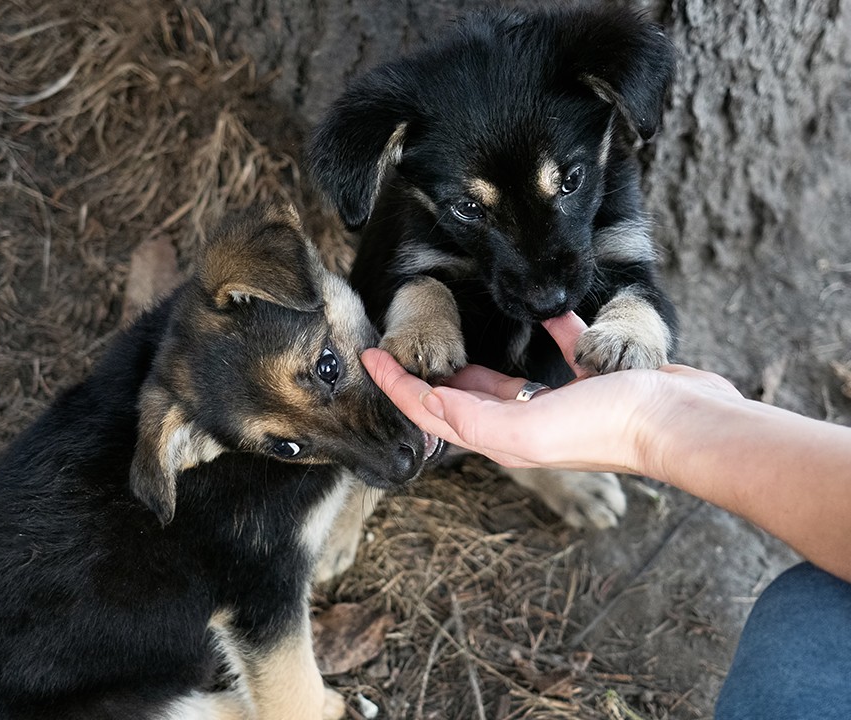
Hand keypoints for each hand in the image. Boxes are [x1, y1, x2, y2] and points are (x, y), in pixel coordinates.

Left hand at [361, 313, 739, 474]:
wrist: (682, 420)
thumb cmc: (610, 426)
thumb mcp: (529, 429)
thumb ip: (474, 417)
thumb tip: (429, 403)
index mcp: (502, 436)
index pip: (432, 411)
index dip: (398, 385)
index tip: (371, 355)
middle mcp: (524, 420)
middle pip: (459, 397)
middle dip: (425, 373)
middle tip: (401, 342)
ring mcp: (558, 399)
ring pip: (504, 375)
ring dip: (478, 356)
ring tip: (458, 329)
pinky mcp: (589, 374)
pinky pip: (559, 345)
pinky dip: (546, 326)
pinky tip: (544, 307)